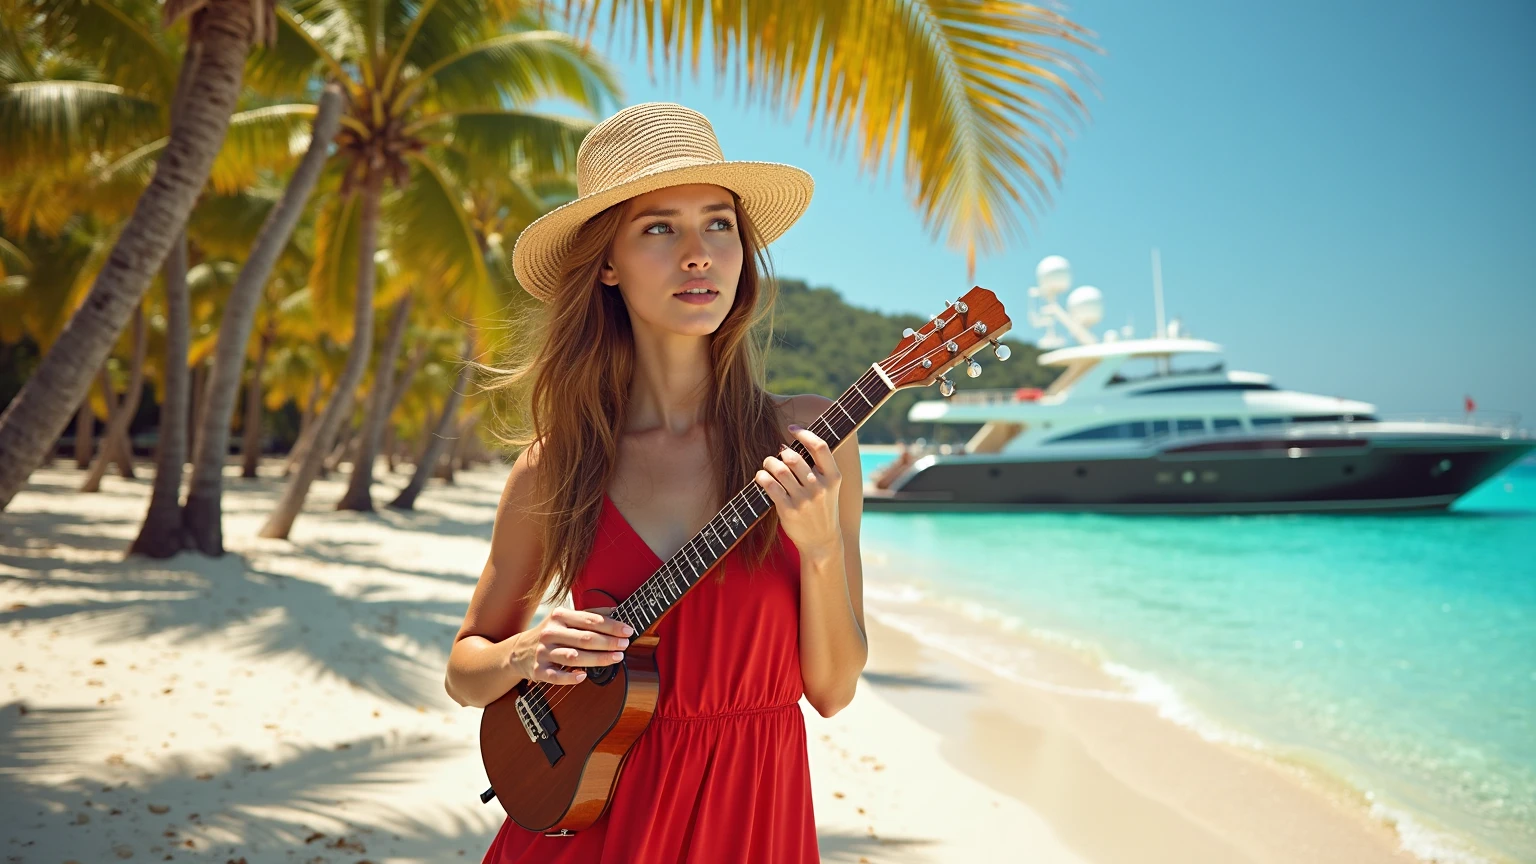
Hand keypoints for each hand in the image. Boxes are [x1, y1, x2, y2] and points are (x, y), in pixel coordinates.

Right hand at [515, 606, 633, 685]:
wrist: (518, 651)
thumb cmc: (550, 633)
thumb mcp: (565, 618)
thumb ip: (589, 613)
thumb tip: (616, 610)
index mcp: (559, 616)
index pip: (590, 620)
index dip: (612, 626)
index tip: (628, 630)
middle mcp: (550, 632)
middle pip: (585, 638)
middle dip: (609, 642)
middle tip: (625, 645)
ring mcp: (543, 652)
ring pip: (574, 657)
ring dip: (598, 658)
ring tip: (615, 658)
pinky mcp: (538, 670)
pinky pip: (556, 676)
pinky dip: (570, 677)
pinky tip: (583, 676)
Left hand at [755, 424, 842, 558]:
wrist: (821, 541)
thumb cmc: (822, 508)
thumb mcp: (830, 487)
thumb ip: (819, 467)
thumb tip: (796, 441)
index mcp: (833, 477)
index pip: (820, 446)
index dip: (804, 433)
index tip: (792, 429)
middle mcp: (820, 487)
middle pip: (794, 457)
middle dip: (781, 453)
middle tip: (777, 456)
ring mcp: (804, 499)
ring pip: (779, 469)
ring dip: (769, 463)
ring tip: (768, 465)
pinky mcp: (789, 510)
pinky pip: (770, 485)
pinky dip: (761, 477)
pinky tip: (761, 477)